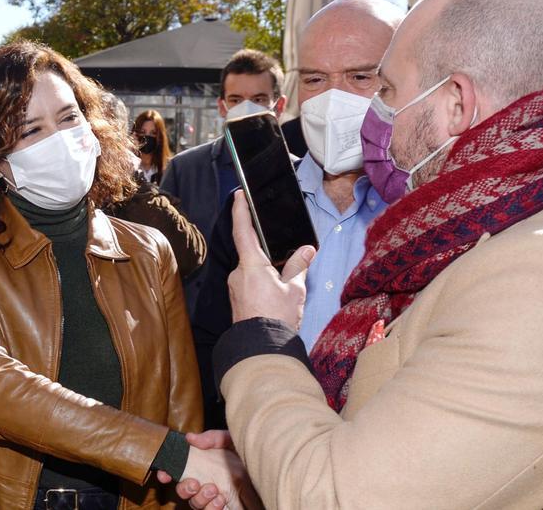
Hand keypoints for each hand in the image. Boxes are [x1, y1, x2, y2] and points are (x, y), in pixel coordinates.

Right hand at [156, 431, 257, 508]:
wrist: (275, 469)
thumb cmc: (252, 455)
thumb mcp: (233, 441)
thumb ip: (213, 438)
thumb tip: (190, 438)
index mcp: (206, 467)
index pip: (181, 472)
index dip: (168, 473)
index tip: (164, 474)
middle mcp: (209, 484)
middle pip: (184, 492)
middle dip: (184, 489)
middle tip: (195, 483)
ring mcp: (218, 499)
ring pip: (196, 505)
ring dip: (200, 499)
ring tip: (214, 490)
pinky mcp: (228, 508)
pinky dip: (212, 508)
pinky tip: (221, 499)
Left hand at [227, 190, 314, 326]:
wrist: (260, 347)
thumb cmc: (276, 317)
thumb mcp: (294, 289)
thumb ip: (298, 266)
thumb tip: (307, 250)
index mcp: (251, 265)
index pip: (242, 231)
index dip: (240, 211)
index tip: (238, 195)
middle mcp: (238, 273)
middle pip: (251, 253)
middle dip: (266, 252)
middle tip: (282, 255)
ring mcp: (235, 287)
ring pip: (252, 270)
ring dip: (266, 271)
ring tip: (284, 284)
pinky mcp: (237, 299)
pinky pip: (250, 282)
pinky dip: (262, 282)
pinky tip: (274, 294)